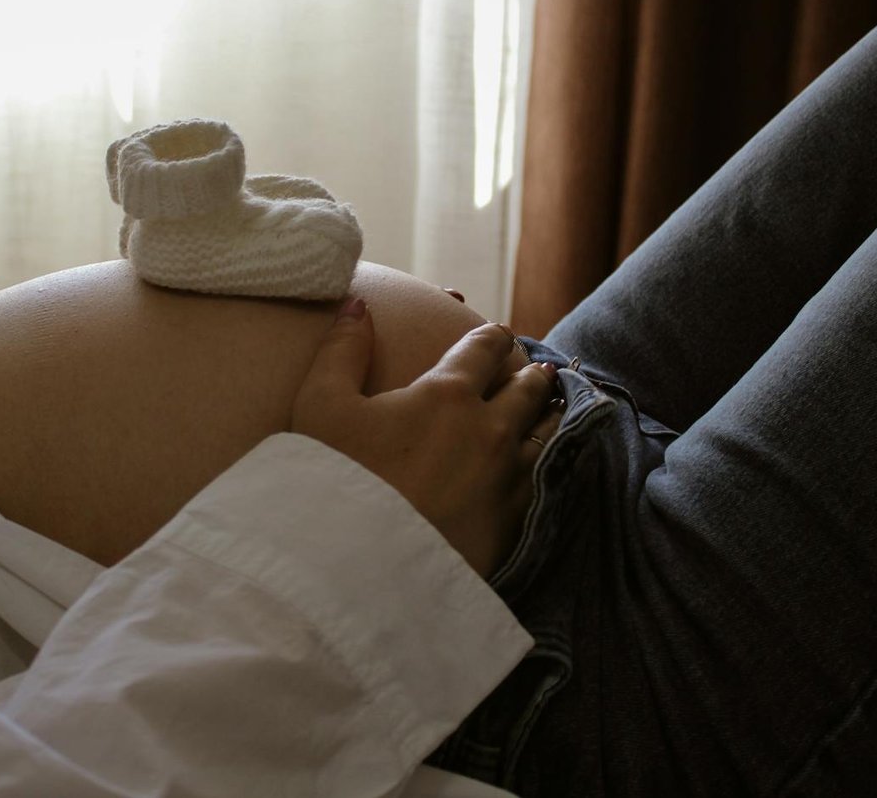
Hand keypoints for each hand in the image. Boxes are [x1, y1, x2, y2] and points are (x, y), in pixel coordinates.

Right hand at [290, 298, 562, 577]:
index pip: (484, 348)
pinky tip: (551, 467)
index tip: (497, 334)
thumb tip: (358, 304)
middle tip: (540, 370)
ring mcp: (509, 479)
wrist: (357, 570)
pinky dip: (555, 465)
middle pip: (527, 389)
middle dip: (533, 374)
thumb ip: (342, 348)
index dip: (492, 336)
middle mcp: (491, 430)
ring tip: (555, 408)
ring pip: (548, 434)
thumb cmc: (333, 481)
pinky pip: (549, 483)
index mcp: (447, 394)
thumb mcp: (320, 405)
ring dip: (552, 416)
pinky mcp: (516, 524)